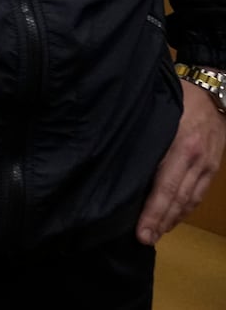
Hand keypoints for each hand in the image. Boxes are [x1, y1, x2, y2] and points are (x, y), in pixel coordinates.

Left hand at [137, 80, 225, 244]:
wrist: (213, 89)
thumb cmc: (176, 96)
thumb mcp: (157, 111)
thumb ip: (142, 134)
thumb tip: (116, 156)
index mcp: (180, 147)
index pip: (165, 188)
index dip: (154, 213)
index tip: (141, 232)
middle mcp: (196, 160)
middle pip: (178, 200)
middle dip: (161, 222)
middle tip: (144, 239)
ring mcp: (207, 165)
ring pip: (190, 200)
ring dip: (173, 218)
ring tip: (156, 232)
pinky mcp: (212, 166)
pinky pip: (199, 193)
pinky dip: (186, 208)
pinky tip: (174, 216)